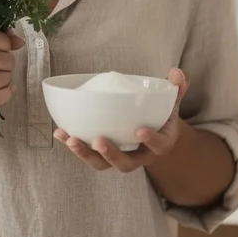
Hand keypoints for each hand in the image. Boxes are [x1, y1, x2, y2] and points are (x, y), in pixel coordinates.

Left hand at [54, 68, 187, 172]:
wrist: (152, 133)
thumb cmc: (161, 115)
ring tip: (71, 139)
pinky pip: (87, 154)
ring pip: (102, 164)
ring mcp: (118, 158)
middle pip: (125, 164)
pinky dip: (73, 144)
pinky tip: (60, 132)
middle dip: (111, 155)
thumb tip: (177, 72)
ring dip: (85, 154)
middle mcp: (139, 157)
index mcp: (160, 144)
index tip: (141, 131)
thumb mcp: (172, 102)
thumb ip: (177, 88)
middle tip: (99, 141)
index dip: (151, 141)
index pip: (158, 146)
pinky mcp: (101, 155)